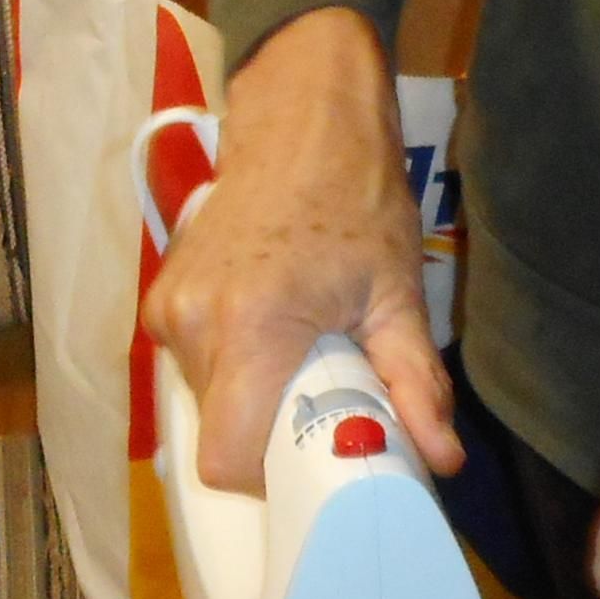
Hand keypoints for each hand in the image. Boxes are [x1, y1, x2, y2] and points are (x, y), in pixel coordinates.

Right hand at [139, 5, 457, 489]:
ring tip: (300, 354)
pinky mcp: (159, 298)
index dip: (268, 480)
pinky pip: (192, 367)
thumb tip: (440, 461)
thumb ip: (415, 384)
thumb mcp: (396, 293)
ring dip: (251, 399)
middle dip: (270, 436)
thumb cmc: (354, 197)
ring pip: (205, 401)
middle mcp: (194, 323)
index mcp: (253, 327)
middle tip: (325, 403)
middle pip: (220, 433)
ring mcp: (168, 308)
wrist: (301, 118)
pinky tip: (270, 330)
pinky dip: (230, 368)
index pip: (226, 457)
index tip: (313, 461)